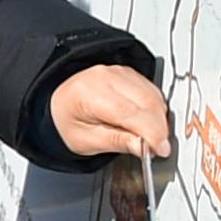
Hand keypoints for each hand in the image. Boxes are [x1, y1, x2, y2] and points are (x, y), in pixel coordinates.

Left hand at [50, 62, 172, 160]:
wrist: (59, 104)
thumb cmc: (67, 121)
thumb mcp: (86, 141)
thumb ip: (117, 142)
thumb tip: (144, 147)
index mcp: (88, 93)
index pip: (129, 112)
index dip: (151, 133)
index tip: (161, 149)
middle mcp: (104, 77)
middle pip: (147, 102)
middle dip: (158, 128)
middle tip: (158, 148)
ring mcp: (117, 72)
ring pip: (154, 95)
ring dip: (159, 119)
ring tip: (149, 137)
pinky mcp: (128, 73)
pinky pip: (152, 90)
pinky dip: (156, 108)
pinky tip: (147, 122)